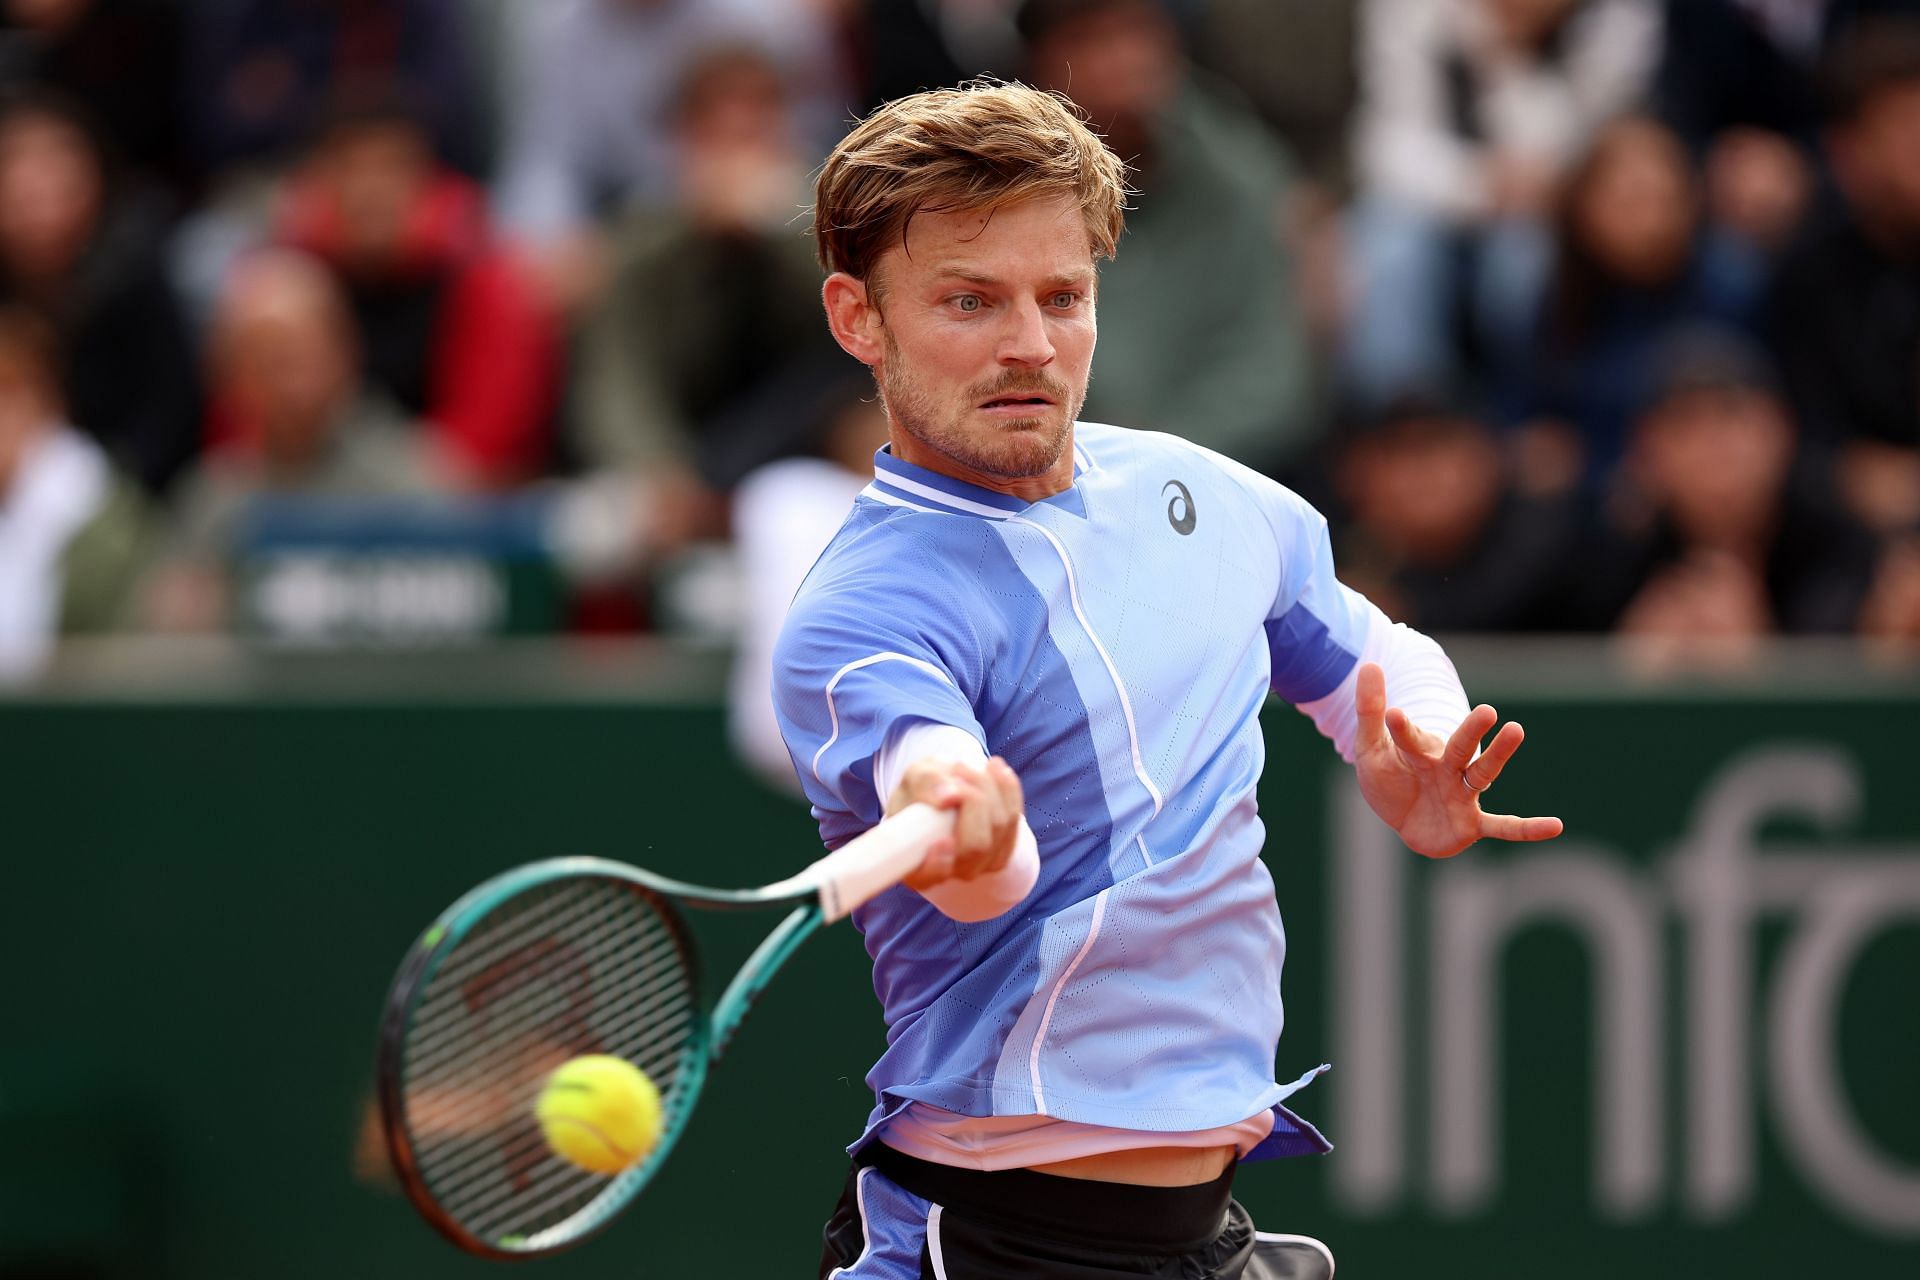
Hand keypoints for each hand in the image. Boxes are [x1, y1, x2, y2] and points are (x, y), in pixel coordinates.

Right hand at [887, 757, 1023, 890]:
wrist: (943, 789)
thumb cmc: (921, 789)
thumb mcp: (914, 777)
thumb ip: (925, 784)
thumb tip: (948, 797)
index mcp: (915, 866)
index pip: (929, 876)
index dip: (939, 863)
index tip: (943, 840)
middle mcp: (948, 873)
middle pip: (975, 846)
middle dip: (973, 801)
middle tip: (957, 768)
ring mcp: (979, 866)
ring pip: (999, 826)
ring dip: (988, 787)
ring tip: (968, 765)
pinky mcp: (1002, 851)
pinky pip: (1014, 818)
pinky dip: (1007, 788)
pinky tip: (996, 768)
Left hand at [1354, 662, 1562, 857]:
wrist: (1405, 820)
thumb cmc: (1390, 779)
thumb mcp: (1371, 749)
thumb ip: (1370, 710)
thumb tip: (1370, 664)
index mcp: (1421, 750)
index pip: (1410, 738)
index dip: (1401, 729)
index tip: (1393, 714)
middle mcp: (1447, 768)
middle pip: (1460, 748)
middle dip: (1471, 732)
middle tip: (1487, 712)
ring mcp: (1463, 795)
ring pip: (1484, 774)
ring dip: (1499, 756)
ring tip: (1516, 730)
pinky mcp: (1472, 824)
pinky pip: (1504, 827)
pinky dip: (1528, 829)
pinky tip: (1556, 826)